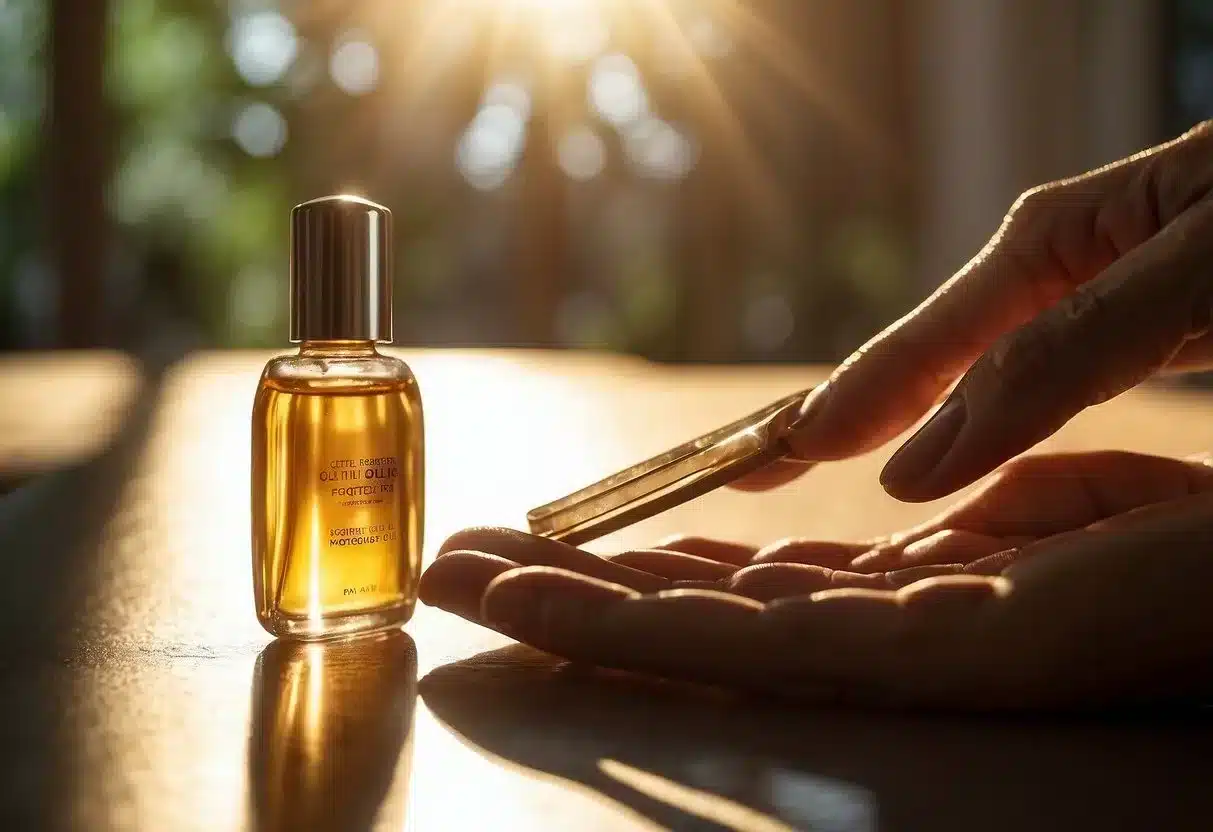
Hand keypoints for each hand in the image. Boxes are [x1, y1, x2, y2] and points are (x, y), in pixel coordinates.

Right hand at [420, 451, 1212, 708]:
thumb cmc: (1195, 533)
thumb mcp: (1060, 493)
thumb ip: (975, 501)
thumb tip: (900, 504)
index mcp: (916, 602)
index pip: (754, 587)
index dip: (654, 568)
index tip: (568, 549)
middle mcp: (889, 642)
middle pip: (704, 621)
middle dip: (577, 596)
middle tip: (458, 569)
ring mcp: (905, 661)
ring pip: (704, 642)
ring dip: (575, 615)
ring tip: (462, 585)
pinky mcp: (942, 660)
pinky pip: (769, 647)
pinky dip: (648, 630)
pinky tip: (560, 613)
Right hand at [738, 121, 1212, 500]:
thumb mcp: (1196, 272)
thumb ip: (1061, 357)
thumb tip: (923, 456)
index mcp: (1055, 242)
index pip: (918, 348)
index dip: (839, 410)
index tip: (759, 464)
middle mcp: (1060, 268)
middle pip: (926, 357)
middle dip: (843, 412)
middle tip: (756, 466)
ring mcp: (1096, 293)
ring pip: (974, 377)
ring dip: (903, 425)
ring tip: (831, 463)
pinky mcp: (1139, 321)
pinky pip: (1032, 384)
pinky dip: (978, 425)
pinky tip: (953, 449)